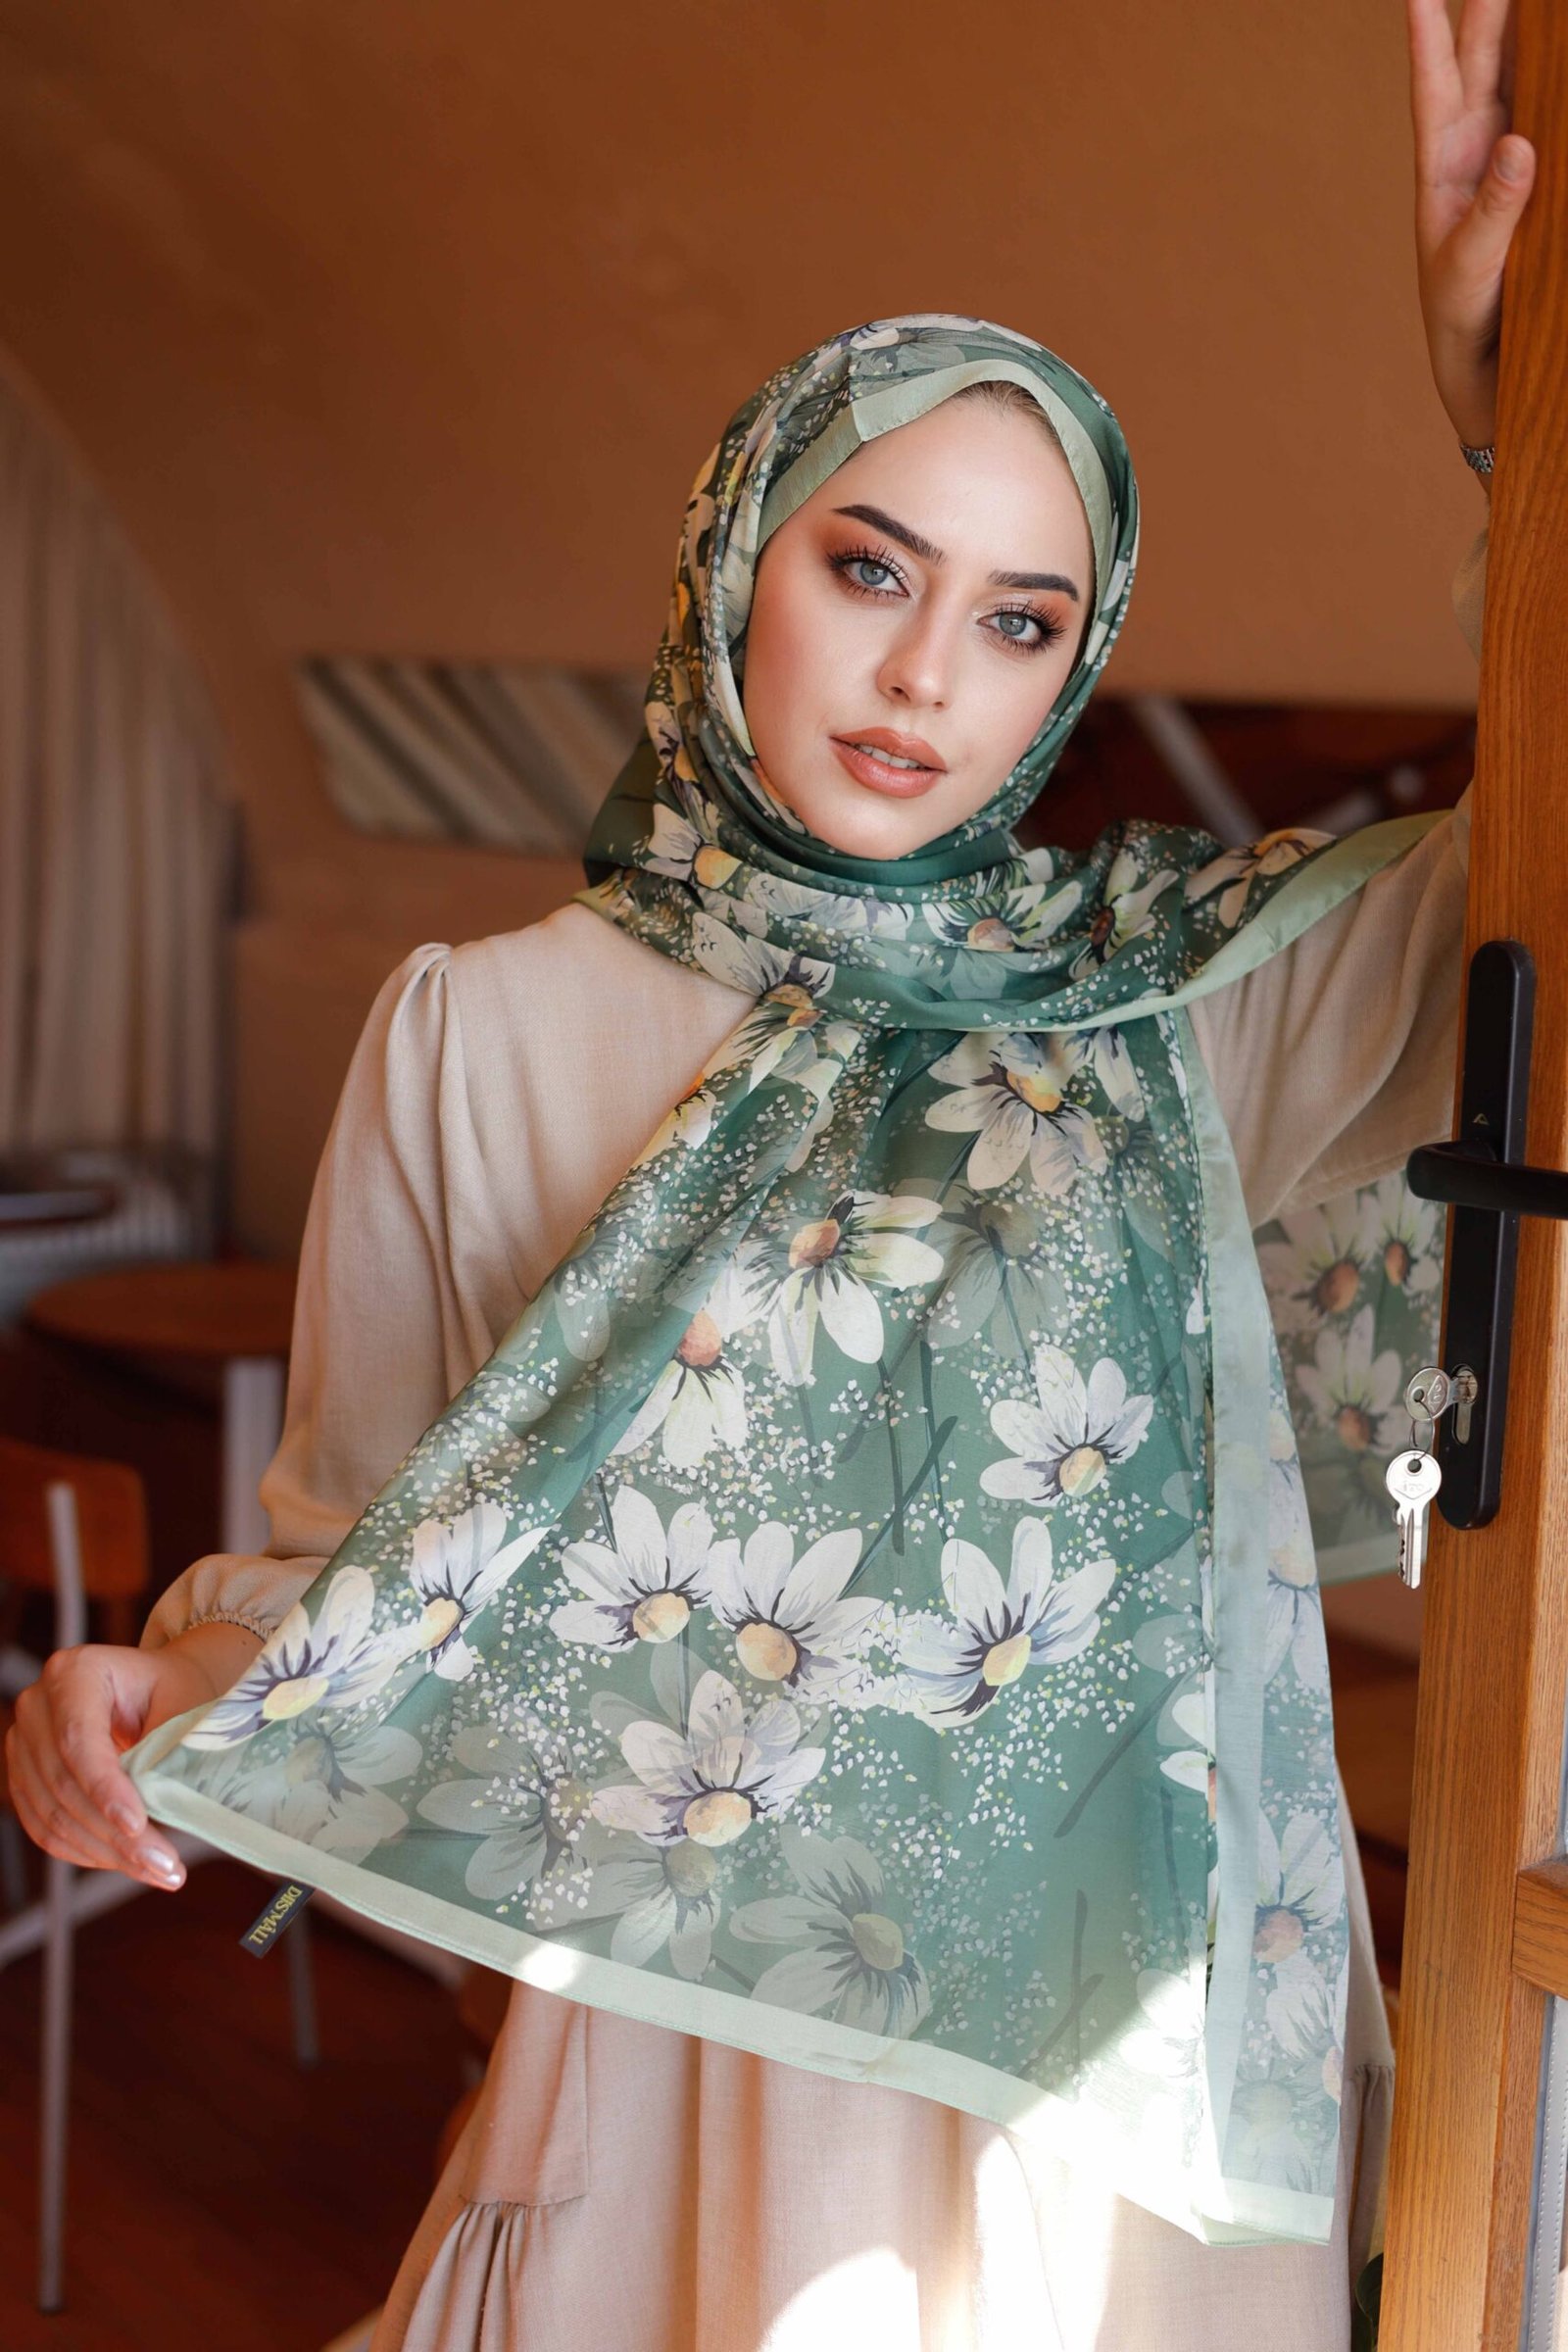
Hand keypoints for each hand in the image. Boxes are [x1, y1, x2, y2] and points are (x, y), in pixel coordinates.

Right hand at [4, 1640, 226, 1889]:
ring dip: (105, 1853)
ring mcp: (24, 1743)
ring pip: (53, 1814)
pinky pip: (46, 1827)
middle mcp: (37, 1705)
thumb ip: (165, 1748)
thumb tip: (156, 1807)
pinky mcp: (26, 1778)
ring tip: (159, 1871)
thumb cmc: (177, 1690)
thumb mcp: (183, 1703)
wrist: (160, 1687)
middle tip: (166, 1867)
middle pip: (64, 1784)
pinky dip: (87, 1852)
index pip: (78, 1739)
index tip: (137, 1826)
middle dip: (115, 1835)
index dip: (104, 1788)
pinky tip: (128, 1863)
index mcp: (75, 1672)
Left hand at [1407, 0, 1536, 456]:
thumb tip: (1518, 144)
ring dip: (1536, 39)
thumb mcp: (1468, 271)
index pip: (1434, 88)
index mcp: (1442, 169)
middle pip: (1487, 63)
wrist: (1490, 371)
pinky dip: (1561, 96)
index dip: (1428, 38)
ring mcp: (1515, 164)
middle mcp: (1478, 152)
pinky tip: (1566, 62)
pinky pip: (1557, 128)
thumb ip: (1493, 213)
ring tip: (1543, 0)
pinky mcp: (1547, 184)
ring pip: (1525, 82)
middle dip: (1496, 8)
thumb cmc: (1464, 322)